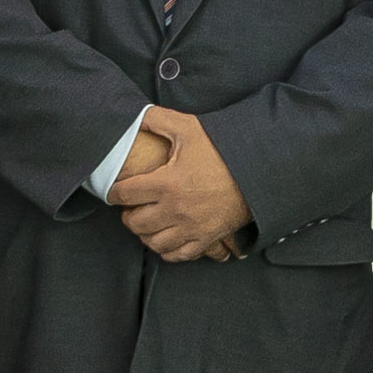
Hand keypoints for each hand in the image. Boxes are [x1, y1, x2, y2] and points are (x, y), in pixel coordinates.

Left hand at [109, 107, 251, 262]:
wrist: (258, 172)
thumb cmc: (224, 150)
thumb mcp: (190, 128)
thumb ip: (158, 120)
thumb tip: (135, 117)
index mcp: (166, 183)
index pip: (124, 195)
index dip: (114, 193)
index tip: (115, 191)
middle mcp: (175, 210)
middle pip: (135, 223)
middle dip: (128, 215)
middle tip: (131, 207)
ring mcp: (191, 227)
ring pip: (153, 242)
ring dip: (145, 234)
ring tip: (147, 222)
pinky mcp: (206, 238)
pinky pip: (178, 254)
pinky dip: (167, 249)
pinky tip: (167, 237)